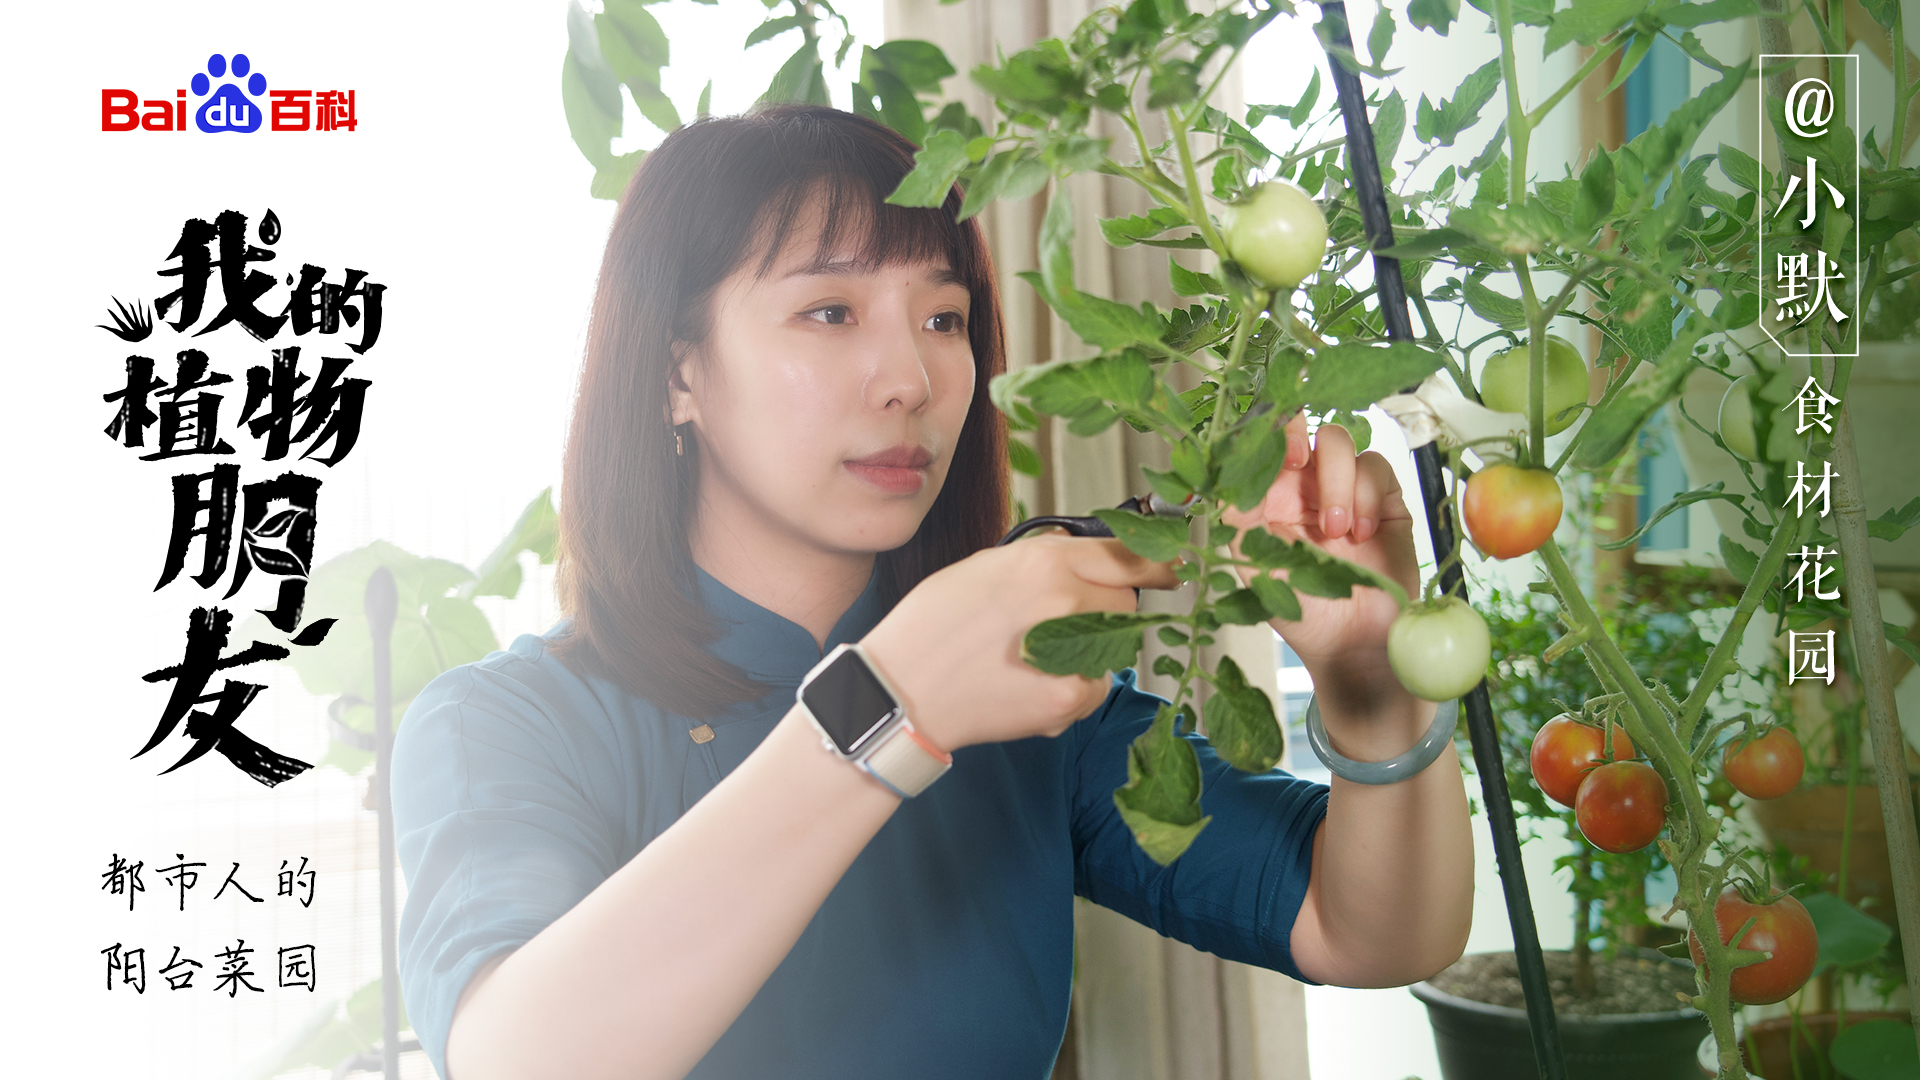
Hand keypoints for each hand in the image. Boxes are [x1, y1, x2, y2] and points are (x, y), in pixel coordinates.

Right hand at [860, 536, 1177, 752]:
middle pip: (1126, 603)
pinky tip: (1030, 685)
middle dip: (1105, 611)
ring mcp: (1071, 652)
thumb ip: (1042, 559)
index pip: (1129, 554)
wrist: (902, 690)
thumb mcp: (985, 566)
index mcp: (1044, 559)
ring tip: (1036, 657)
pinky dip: (1073, 688)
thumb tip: (1086, 558)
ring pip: (1116, 648)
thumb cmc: (933, 626)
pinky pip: (1095, 687)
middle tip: (1062, 626)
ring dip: (1091, 651)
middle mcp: (1066, 599)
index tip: (1174, 567)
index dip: (1157, 561)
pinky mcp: (1067, 699)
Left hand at [1222, 413, 1419, 712]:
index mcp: (1266, 496)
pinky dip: (1367, 496)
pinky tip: (1362, 533)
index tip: (1266, 454)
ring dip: (1335, 484)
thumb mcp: (1253, 565)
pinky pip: (1375, 468)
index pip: (1259, 443)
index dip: (1260, 431)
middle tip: (1297, 461)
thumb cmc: (1300, 612)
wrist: (1354, 644)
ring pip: (1338, 443)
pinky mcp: (1383, 499)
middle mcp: (1302, 485)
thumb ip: (1235, 516)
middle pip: (1299, 425)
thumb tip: (1218, 473)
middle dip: (1295, 431)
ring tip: (1336, 533)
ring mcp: (1343, 488)